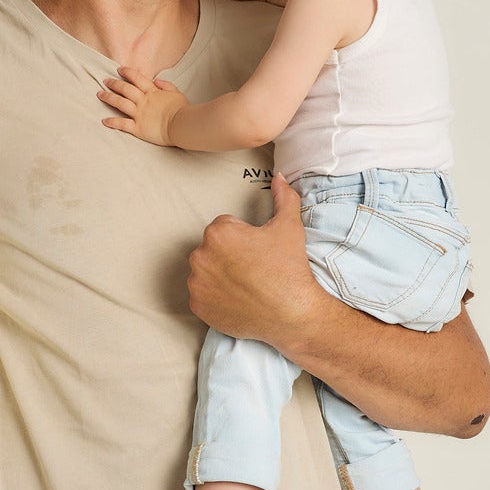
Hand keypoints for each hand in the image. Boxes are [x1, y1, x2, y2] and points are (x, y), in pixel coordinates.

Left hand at [98, 66, 188, 146]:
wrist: (182, 125)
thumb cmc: (182, 110)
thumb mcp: (177, 93)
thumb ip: (166, 85)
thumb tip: (157, 80)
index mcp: (152, 92)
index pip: (137, 78)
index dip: (127, 72)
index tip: (119, 69)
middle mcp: (143, 101)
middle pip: (125, 89)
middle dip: (114, 84)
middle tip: (105, 81)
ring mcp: (139, 114)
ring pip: (120, 103)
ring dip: (109, 98)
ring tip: (100, 94)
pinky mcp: (138, 128)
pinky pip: (122, 124)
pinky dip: (112, 122)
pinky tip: (104, 120)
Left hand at [187, 174, 330, 344]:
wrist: (292, 313)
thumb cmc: (289, 269)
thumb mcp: (289, 226)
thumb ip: (283, 196)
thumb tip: (279, 176)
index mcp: (218, 232)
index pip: (224, 228)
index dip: (243, 239)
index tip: (256, 252)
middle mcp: (200, 255)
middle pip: (212, 249)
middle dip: (228, 256)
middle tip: (253, 269)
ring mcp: (197, 283)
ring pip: (205, 272)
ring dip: (219, 275)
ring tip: (245, 285)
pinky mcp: (197, 306)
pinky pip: (202, 295)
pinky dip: (215, 297)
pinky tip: (236, 299)